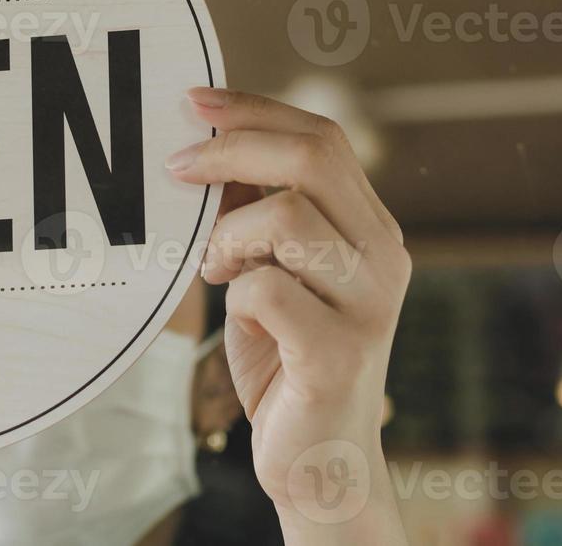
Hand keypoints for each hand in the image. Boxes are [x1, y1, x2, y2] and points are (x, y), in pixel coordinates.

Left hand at [168, 89, 410, 544]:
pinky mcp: (338, 354)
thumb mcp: (269, 268)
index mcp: (371, 226)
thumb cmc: (285, 355)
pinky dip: (235, 292)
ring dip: (228, 234)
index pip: (323, 138)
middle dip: (232, 150)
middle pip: (312, 159)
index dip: (255, 110)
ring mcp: (368, 304)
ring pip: (289, 217)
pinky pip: (266, 288)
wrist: (319, 458)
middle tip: (176, 168)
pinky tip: (238, 314)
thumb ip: (254, 210)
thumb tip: (206, 141)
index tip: (195, 102)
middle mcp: (384, 256)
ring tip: (216, 266)